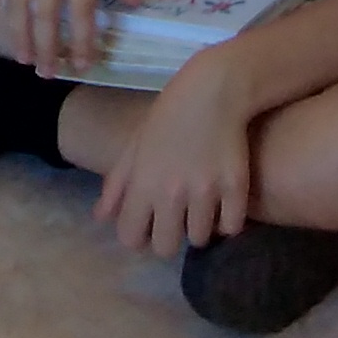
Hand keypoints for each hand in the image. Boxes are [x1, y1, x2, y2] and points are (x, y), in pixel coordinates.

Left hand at [96, 51, 256, 258]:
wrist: (214, 89)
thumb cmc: (169, 115)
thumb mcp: (135, 144)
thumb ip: (117, 183)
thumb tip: (101, 218)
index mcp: (143, 183)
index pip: (130, 238)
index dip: (138, 235)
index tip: (148, 225)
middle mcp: (172, 192)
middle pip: (166, 248)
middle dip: (169, 237)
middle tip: (177, 219)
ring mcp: (205, 191)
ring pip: (200, 239)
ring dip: (199, 227)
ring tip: (201, 207)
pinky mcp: (236, 187)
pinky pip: (230, 227)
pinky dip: (227, 221)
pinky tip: (223, 205)